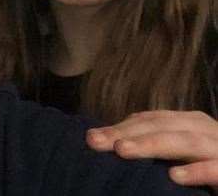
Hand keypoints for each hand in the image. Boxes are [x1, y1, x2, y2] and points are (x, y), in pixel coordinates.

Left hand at [87, 110, 217, 192]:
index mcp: (190, 123)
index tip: (92, 138)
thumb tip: (114, 144)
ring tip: (123, 151)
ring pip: (185, 142)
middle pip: (161, 126)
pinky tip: (174, 177)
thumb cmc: (212, 165)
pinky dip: (197, 171)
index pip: (150, 120)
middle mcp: (205, 130)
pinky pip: (216, 169)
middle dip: (126, 133)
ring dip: (153, 144)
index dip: (121, 126)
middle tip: (95, 142)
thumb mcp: (184, 153)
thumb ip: (159, 146)